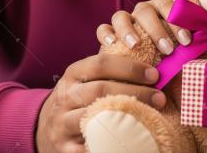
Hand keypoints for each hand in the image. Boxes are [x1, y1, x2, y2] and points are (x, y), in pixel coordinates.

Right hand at [35, 53, 164, 151]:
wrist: (47, 126)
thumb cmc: (80, 98)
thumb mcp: (88, 79)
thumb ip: (113, 71)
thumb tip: (155, 63)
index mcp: (73, 73)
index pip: (101, 63)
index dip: (130, 67)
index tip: (155, 74)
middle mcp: (65, 95)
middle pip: (100, 89)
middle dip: (135, 91)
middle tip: (160, 97)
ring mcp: (61, 122)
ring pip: (94, 118)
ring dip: (126, 118)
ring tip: (151, 119)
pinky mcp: (63, 146)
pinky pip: (87, 146)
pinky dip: (108, 144)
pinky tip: (129, 142)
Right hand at [95, 0, 191, 54]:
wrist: (150, 70)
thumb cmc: (172, 57)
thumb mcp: (183, 49)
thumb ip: (191, 44)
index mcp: (163, 9)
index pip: (169, 4)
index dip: (178, 19)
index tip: (186, 40)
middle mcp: (143, 10)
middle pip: (146, 10)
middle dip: (158, 29)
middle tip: (168, 49)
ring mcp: (125, 20)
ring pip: (122, 16)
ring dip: (129, 30)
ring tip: (136, 45)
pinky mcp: (109, 33)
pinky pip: (103, 29)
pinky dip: (106, 34)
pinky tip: (112, 44)